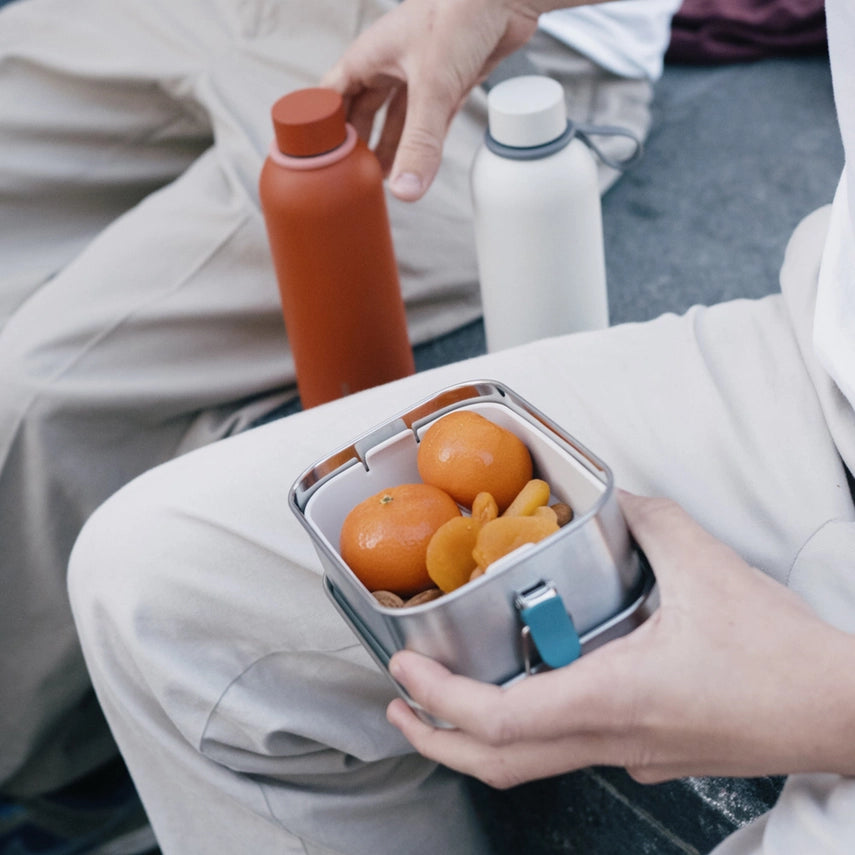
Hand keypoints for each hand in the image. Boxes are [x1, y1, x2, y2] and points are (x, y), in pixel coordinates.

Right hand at [321, 0, 546, 200]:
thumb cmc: (460, 13)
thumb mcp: (433, 87)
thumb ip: (419, 142)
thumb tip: (405, 189)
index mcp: (370, 57)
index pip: (330, 97)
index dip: (321, 128)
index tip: (319, 161)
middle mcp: (390, 64)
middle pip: (362, 111)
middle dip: (358, 145)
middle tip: (353, 178)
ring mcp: (420, 73)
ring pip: (397, 119)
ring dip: (390, 148)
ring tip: (382, 180)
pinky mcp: (449, 82)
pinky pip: (428, 120)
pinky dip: (421, 143)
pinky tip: (416, 165)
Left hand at [387, 491, 854, 788]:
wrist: (840, 713)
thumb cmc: (781, 658)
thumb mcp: (707, 566)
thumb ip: (649, 522)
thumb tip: (614, 498)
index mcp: (614, 698)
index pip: (500, 721)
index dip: (439, 700)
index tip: (403, 674)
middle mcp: (612, 738)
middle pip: (499, 764)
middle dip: (436, 739)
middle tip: (401, 704)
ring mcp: (628, 755)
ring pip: (531, 762)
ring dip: (476, 736)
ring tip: (444, 702)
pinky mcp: (647, 753)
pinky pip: (569, 748)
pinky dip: (526, 727)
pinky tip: (528, 688)